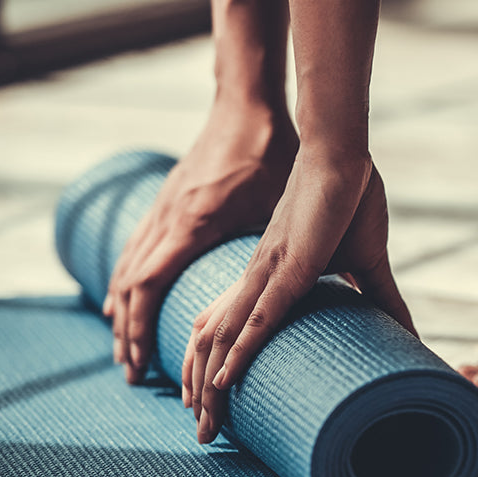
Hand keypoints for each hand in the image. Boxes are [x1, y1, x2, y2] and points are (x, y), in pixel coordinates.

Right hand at [103, 103, 297, 383]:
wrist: (247, 103)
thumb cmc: (271, 150)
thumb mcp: (284, 204)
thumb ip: (309, 250)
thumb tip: (355, 282)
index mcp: (195, 225)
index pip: (151, 286)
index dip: (143, 327)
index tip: (143, 363)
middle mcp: (171, 220)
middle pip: (132, 287)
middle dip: (128, 332)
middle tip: (131, 373)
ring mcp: (164, 208)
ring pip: (128, 269)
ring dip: (123, 311)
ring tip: (124, 349)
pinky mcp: (169, 200)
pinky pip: (135, 248)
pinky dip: (125, 278)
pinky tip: (123, 297)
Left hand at [184, 153, 413, 442]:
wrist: (344, 156)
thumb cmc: (352, 199)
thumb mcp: (367, 262)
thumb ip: (381, 299)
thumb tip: (408, 332)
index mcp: (270, 277)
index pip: (230, 330)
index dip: (215, 368)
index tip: (211, 405)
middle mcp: (257, 279)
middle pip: (213, 344)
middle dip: (202, 393)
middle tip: (204, 435)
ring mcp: (267, 274)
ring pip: (225, 340)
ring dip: (209, 386)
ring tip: (204, 425)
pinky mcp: (287, 269)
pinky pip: (255, 318)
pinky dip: (236, 352)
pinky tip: (221, 383)